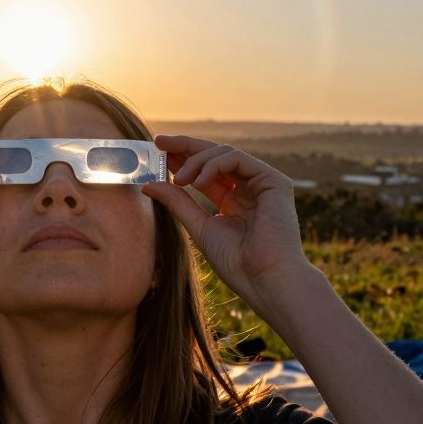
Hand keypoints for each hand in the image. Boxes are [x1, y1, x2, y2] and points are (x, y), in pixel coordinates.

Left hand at [142, 135, 310, 311]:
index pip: (206, 172)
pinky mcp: (274, 181)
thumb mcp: (199, 227)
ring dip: (197, 161)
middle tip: (160, 142)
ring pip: (225, 153)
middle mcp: (250, 189)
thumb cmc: (236, 263)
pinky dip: (213, 165)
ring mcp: (263, 184)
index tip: (157, 150)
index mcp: (235, 201)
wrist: (264, 280)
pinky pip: (238, 159)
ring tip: (179, 180)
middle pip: (216, 157)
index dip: (183, 158)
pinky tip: (197, 182)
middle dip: (186, 147)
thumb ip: (178, 203)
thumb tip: (148, 184)